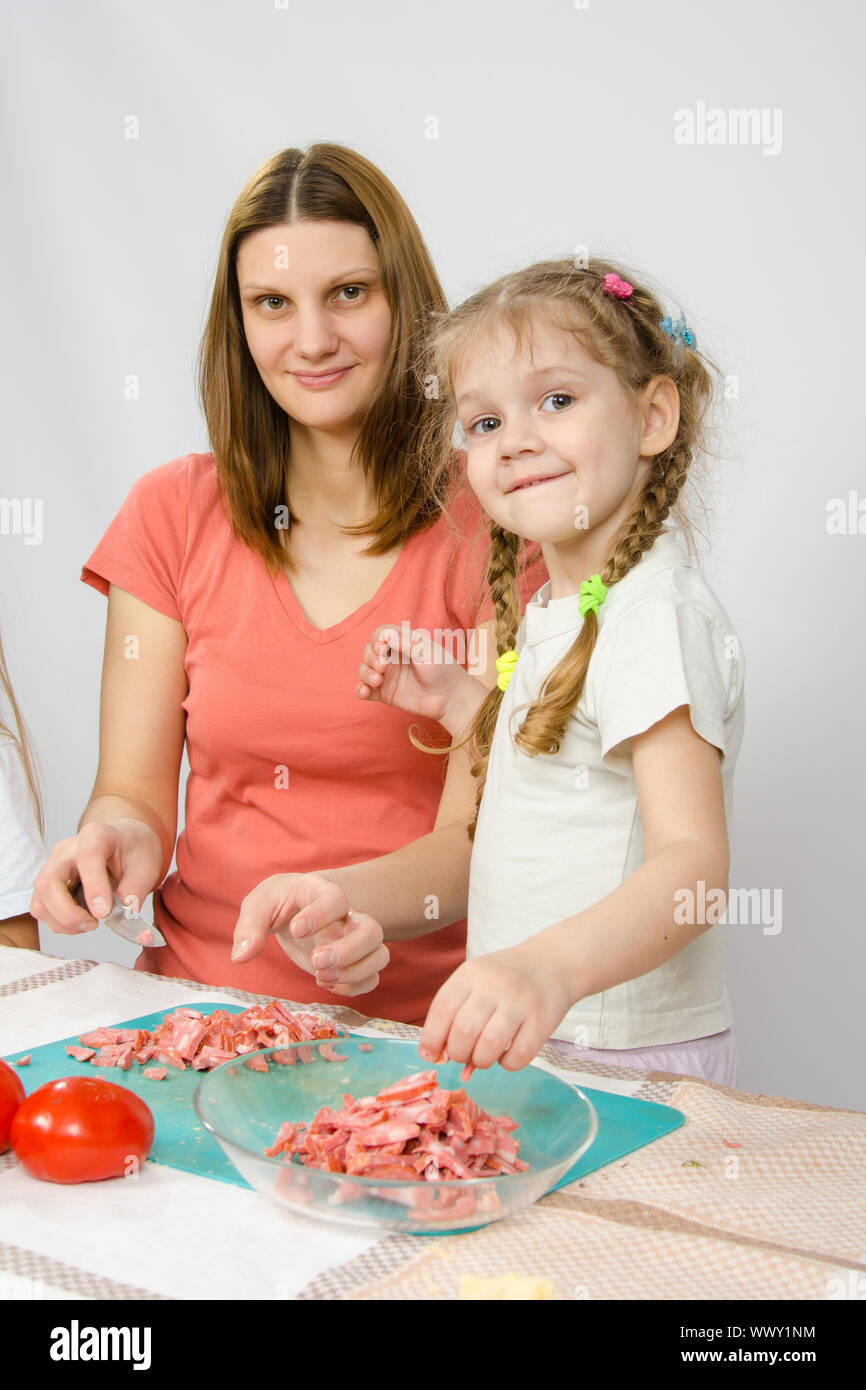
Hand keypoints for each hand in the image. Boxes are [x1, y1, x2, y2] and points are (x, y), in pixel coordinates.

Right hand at [30, 818, 162, 934]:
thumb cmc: (135, 851)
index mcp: (96, 836)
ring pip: (40, 901)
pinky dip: (60, 923)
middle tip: (95, 924)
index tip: (105, 912)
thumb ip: (134, 892)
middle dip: (68, 913)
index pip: (87, 857)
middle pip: (49, 883)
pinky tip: (82, 921)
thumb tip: (124, 918)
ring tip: (91, 923)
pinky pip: (42, 909)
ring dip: (63, 922)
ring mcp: (53, 867)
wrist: (125, 843)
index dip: (94, 886)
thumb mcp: (147, 868)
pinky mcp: (48, 885)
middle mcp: (67, 850)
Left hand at [230, 872, 388, 997]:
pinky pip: (373, 977)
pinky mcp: (355, 962)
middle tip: (316, 962)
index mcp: (322, 893)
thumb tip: (241, 956)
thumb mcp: (259, 904)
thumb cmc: (279, 902)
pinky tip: (327, 984)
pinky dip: (355, 987)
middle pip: (372, 930)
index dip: (321, 915)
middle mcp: (347, 915)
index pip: (335, 898)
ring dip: (355, 972)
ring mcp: (355, 939)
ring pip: (380, 955)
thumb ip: (249, 927)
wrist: (297, 907)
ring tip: (321, 977)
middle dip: (348, 951)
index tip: (297, 930)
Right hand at [356, 624, 466, 724]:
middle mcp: (393, 658)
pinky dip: (360, 690)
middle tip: (383, 666)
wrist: (451, 697)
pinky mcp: (386, 694)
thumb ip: (404, 642)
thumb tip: (383, 635)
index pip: (380, 634)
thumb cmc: (443, 669)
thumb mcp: (425, 651)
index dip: (377, 640)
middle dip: (370, 657)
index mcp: (402, 643)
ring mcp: (388, 676)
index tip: (383, 648)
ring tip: (378, 680)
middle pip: (369, 651)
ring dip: (365, 673)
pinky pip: (366, 690)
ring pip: (364, 670)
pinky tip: (364, 691)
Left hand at [418, 942, 573, 1071]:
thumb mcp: (477, 981)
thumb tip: (438, 1057)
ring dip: (480, 1061)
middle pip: (463, 1032)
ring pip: (488, 1047)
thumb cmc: (506, 978)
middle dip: (457, 1053)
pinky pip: (518, 1057)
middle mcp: (494, 984)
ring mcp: (520, 1002)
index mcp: (471, 973)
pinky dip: (507, 1064)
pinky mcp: (543, 1020)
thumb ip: (456, 1013)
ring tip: (484, 1056)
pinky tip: (508, 1054)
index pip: (441, 1010)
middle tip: (464, 1054)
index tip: (431, 1054)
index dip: (431, 1039)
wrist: (554, 963)